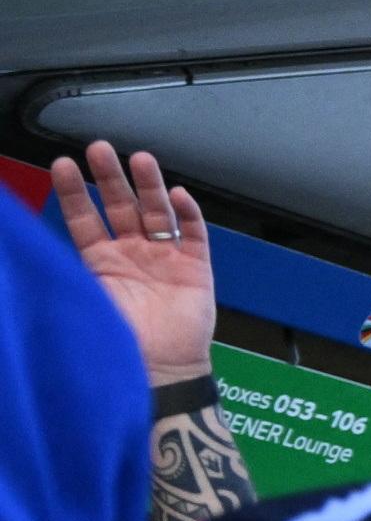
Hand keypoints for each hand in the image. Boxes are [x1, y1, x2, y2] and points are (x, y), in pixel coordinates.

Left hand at [43, 144, 213, 391]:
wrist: (160, 371)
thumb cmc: (119, 346)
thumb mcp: (80, 306)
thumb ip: (59, 279)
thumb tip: (24, 255)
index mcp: (102, 263)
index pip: (85, 218)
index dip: (75, 191)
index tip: (64, 165)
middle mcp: (133, 254)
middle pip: (121, 206)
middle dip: (110, 177)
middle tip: (99, 149)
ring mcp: (166, 258)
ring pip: (157, 212)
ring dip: (149, 186)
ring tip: (140, 160)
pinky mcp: (196, 268)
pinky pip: (194, 234)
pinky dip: (188, 214)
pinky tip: (178, 196)